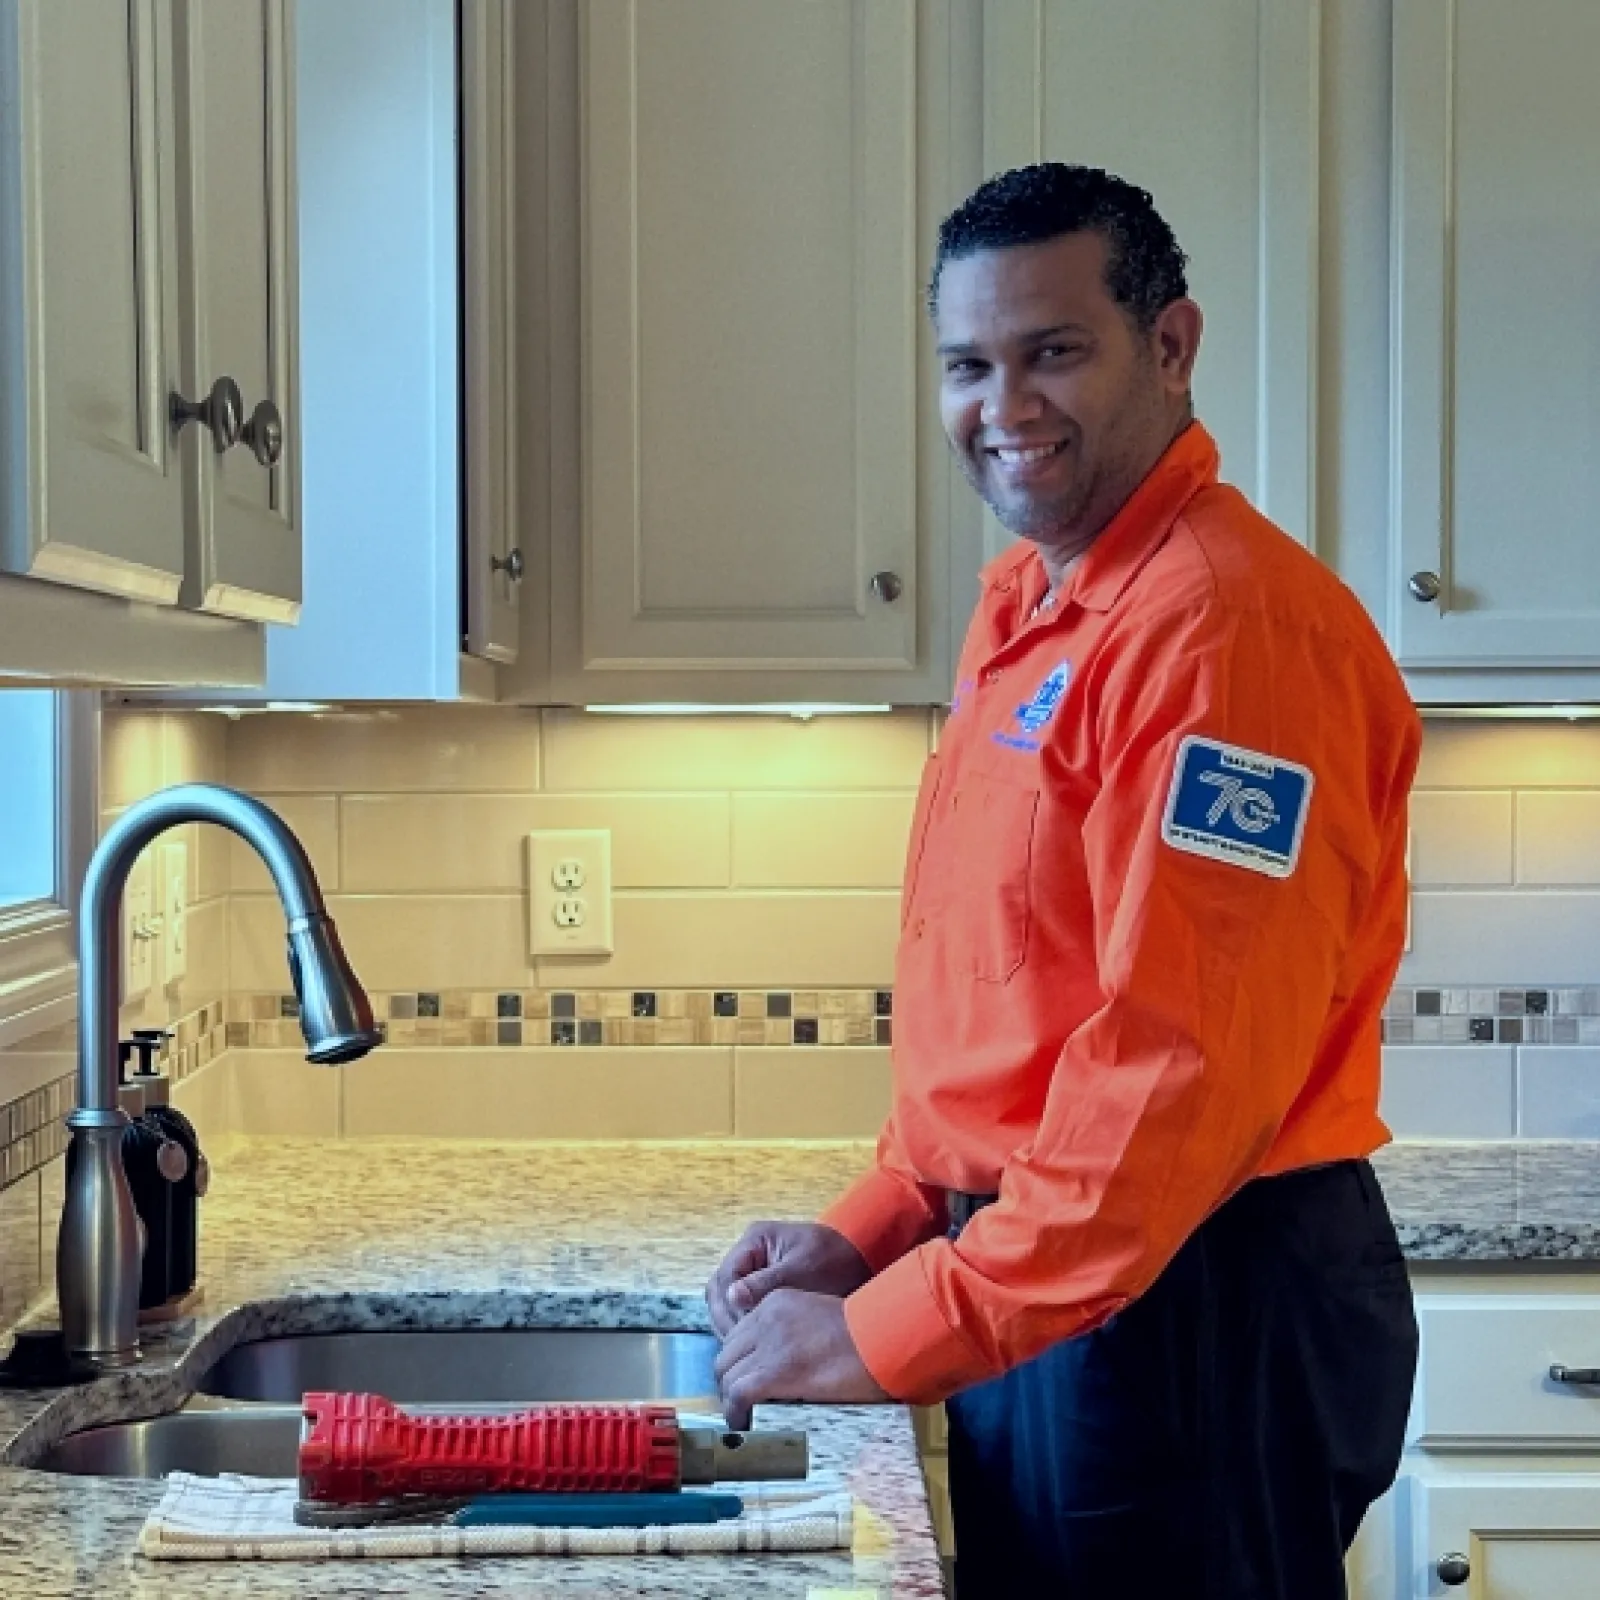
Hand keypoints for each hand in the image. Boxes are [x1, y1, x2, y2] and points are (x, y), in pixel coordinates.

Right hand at [705, 1221, 871, 1337]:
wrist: (860, 1255)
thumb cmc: (834, 1258)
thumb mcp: (802, 1270)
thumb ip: (766, 1283)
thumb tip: (733, 1297)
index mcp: (755, 1240)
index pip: (727, 1275)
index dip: (730, 1304)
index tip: (744, 1330)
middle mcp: (749, 1252)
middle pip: (720, 1287)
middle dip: (726, 1316)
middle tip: (739, 1345)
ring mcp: (754, 1268)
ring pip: (727, 1299)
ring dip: (732, 1322)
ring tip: (744, 1349)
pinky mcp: (763, 1284)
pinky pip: (742, 1305)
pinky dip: (744, 1322)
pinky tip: (754, 1343)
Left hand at [714, 1287, 889, 1430]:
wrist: (882, 1337)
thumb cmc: (864, 1333)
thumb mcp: (819, 1319)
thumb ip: (794, 1332)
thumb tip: (782, 1365)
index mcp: (777, 1302)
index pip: (738, 1334)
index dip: (739, 1362)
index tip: (746, 1380)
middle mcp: (766, 1318)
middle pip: (726, 1354)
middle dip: (730, 1380)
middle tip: (742, 1402)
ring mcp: (768, 1344)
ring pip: (727, 1374)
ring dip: (732, 1399)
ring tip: (744, 1416)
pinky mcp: (775, 1371)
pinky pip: (738, 1394)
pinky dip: (735, 1412)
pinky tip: (744, 1425)